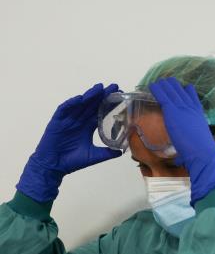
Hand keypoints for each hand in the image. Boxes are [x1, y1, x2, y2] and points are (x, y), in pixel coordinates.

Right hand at [16, 83, 121, 201]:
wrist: (53, 167)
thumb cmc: (71, 161)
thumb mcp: (93, 156)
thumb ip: (107, 153)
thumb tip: (122, 151)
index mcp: (87, 127)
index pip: (100, 112)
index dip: (109, 104)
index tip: (120, 96)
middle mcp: (78, 121)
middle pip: (92, 105)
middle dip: (102, 95)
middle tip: (114, 86)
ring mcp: (67, 120)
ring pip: (80, 104)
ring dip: (89, 95)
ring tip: (99, 88)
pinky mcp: (56, 122)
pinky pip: (63, 110)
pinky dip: (71, 104)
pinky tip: (80, 99)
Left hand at [149, 77, 214, 204]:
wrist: (203, 152)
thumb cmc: (201, 152)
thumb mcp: (197, 142)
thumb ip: (190, 143)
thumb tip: (182, 157)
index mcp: (198, 113)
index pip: (192, 97)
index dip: (186, 91)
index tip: (182, 88)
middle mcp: (191, 107)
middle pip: (181, 91)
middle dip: (173, 86)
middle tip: (166, 82)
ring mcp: (182, 108)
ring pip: (172, 91)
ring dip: (164, 85)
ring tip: (158, 82)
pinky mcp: (172, 110)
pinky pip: (163, 96)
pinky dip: (157, 90)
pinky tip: (152, 86)